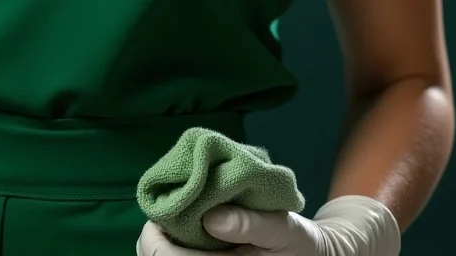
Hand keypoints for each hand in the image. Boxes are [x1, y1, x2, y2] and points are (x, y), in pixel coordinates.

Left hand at [136, 196, 399, 255]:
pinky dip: (176, 247)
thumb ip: (250, 222)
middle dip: (156, 237)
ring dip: (165, 243)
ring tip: (180, 218)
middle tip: (168, 209)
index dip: (154, 237)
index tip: (161, 209)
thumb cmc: (301, 245)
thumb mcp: (283, 228)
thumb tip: (212, 217)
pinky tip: (190, 232)